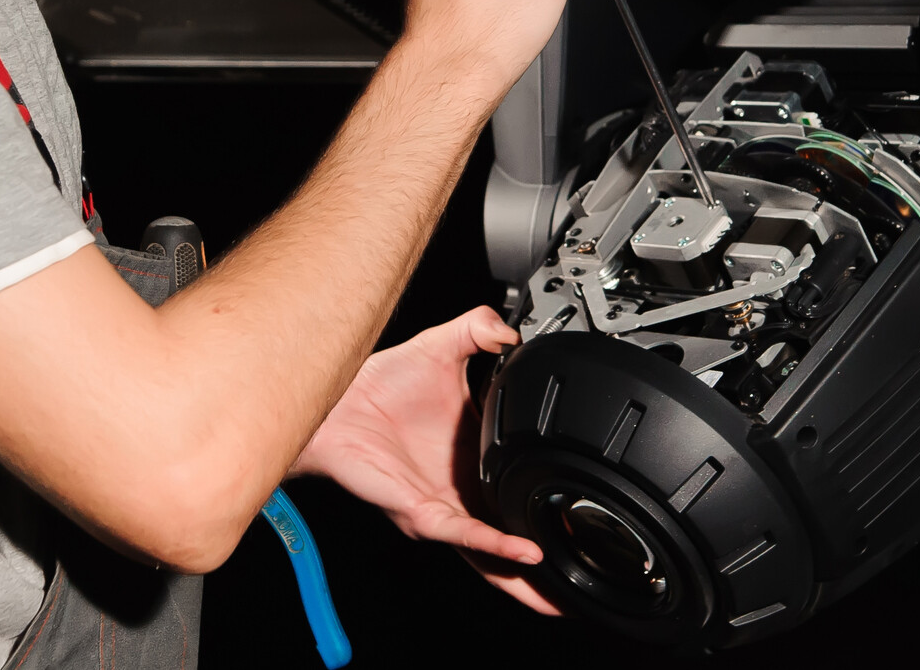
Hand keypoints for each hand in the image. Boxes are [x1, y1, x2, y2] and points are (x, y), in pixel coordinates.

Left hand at [291, 308, 561, 615]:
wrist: (336, 404)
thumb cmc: (378, 387)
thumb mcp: (442, 349)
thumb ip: (479, 331)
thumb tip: (512, 329)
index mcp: (473, 457)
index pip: (517, 487)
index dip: (547, 504)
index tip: (583, 515)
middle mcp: (460, 490)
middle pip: (507, 542)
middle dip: (541, 575)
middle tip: (577, 589)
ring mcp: (443, 506)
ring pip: (490, 555)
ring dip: (525, 576)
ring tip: (561, 589)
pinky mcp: (423, 513)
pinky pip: (466, 534)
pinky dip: (497, 546)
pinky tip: (525, 552)